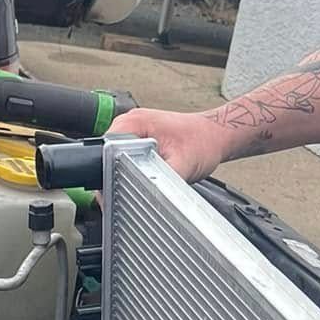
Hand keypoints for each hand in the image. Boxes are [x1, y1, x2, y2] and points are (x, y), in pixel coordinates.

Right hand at [104, 107, 231, 182]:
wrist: (215, 135)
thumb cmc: (203, 142)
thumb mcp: (182, 165)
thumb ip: (159, 181)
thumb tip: (144, 197)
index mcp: (133, 122)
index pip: (104, 151)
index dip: (107, 175)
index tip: (114, 192)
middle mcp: (128, 122)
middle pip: (104, 156)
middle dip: (114, 177)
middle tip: (131, 191)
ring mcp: (132, 129)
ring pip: (113, 158)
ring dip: (122, 173)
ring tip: (139, 183)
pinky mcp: (137, 137)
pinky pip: (123, 156)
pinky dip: (129, 169)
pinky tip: (142, 177)